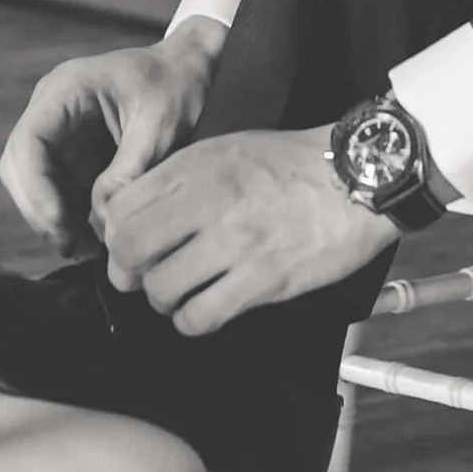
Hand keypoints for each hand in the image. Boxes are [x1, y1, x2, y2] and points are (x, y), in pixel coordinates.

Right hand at [0, 22, 225, 253]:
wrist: (191, 72)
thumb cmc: (179, 87)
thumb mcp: (162, 127)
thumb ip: (131, 170)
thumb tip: (104, 217)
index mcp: (66, 89)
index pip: (28, 141)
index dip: (36, 187)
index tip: (60, 223)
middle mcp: (52, 109)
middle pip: (21, 167)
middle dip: (41, 210)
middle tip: (72, 246)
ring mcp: (60, 132)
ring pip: (34, 184)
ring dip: (53, 219)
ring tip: (87, 251)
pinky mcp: (73, 154)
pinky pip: (57, 191)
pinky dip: (68, 218)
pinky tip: (92, 242)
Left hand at [93, 126, 396, 335]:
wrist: (360, 177)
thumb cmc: (294, 163)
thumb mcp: (226, 149)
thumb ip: (179, 178)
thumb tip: (135, 213)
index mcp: (195, 167)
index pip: (120, 209)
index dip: (113, 235)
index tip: (128, 245)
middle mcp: (208, 203)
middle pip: (129, 252)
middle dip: (127, 273)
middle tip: (142, 277)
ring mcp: (235, 244)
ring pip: (161, 289)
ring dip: (163, 300)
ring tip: (181, 294)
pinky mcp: (262, 280)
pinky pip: (201, 317)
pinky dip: (193, 321)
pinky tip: (205, 310)